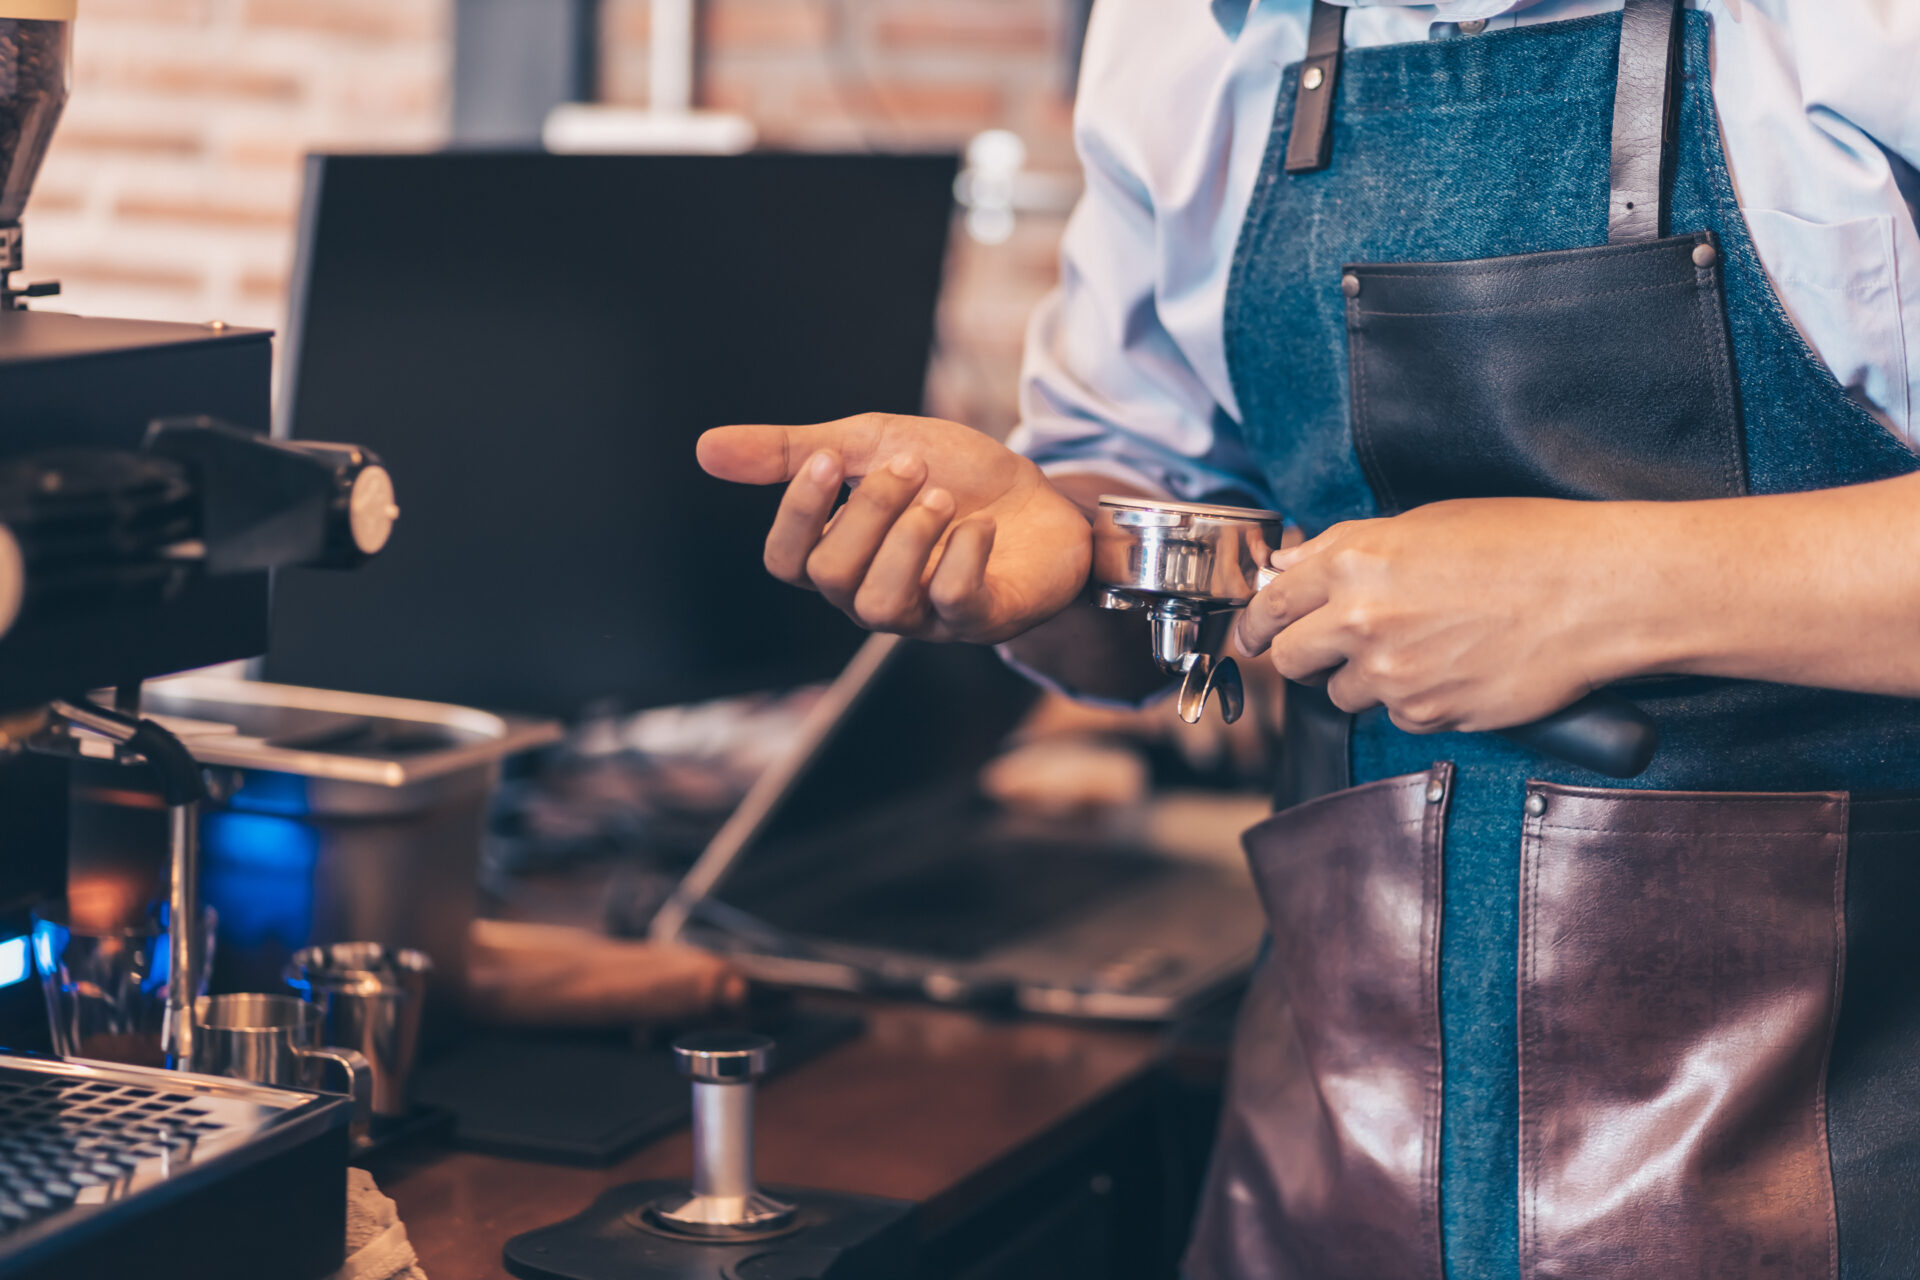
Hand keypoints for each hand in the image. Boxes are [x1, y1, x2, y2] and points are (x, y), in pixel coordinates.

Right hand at [696, 413, 1092, 643]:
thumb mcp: (871, 445)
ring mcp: (926, 617)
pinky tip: (979, 526)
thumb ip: (793, 451)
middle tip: (912, 465)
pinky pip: (951, 604)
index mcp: (840, 557)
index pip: (785, 561)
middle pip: (832, 576)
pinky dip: (962, 557)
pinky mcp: (981, 620)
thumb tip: (703, 449)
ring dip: (910, 538)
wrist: (1046, 497)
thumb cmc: (954, 477)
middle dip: (869, 510)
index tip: (831, 459)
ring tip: (942, 496)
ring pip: (880, 604)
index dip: (799, 514)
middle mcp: (872, 596)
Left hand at [1232, 499, 1642, 732]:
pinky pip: (1396, 715)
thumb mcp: (1428, 523)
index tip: (1253, 633)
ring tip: (1416, 648)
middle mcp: (1362, 620)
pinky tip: (1452, 666)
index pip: (1270, 604)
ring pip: (1341, 693)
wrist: (1597, 593)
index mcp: (1355, 562)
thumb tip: (1291, 564)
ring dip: (1362, 678)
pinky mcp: (1427, 714)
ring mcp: (1392, 675)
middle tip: (1327, 647)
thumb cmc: (1526, 544)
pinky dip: (1412, 699)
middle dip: (1302, 655)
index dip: (1255, 622)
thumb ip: (1346, 547)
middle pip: (1289, 659)